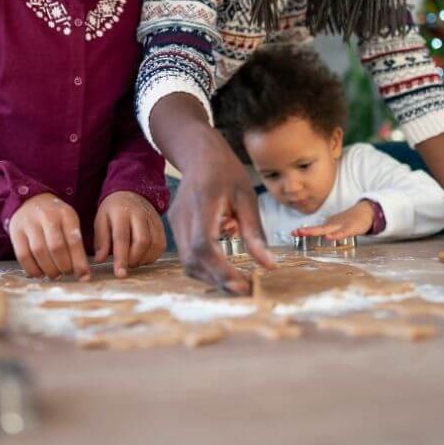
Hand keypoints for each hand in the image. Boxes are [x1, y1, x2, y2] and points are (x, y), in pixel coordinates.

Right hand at [9, 192, 90, 280]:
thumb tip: (83, 275)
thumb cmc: (55, 217)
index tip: (84, 276)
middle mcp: (47, 216)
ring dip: (49, 269)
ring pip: (39, 252)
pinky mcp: (16, 231)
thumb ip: (76, 244)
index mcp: (65, 213)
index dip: (79, 262)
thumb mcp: (70, 222)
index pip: (74, 241)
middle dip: (64, 266)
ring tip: (55, 275)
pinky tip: (40, 273)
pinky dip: (32, 269)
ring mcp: (29, 223)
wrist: (31, 201)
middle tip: (67, 273)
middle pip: (56, 248)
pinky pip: (23, 255)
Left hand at [93, 191, 166, 277]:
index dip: (121, 257)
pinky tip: (142, 257)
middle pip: (142, 241)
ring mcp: (153, 219)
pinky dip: (152, 256)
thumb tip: (100, 260)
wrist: (131, 192)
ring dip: (143, 259)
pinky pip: (161, 245)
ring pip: (154, 245)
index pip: (122, 237)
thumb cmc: (112, 210)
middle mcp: (140, 214)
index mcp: (121, 212)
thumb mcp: (101, 220)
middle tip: (125, 266)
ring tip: (132, 261)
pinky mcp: (161, 225)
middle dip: (134, 260)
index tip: (119, 274)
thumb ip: (101, 240)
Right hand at [167, 123, 274, 294]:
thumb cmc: (226, 172)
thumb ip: (255, 233)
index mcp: (203, 204)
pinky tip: (223, 267)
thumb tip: (268, 265)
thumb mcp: (248, 198)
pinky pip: (186, 255)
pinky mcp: (175, 227)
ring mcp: (175, 222)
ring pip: (187, 262)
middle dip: (218, 279)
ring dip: (210, 276)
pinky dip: (204, 267)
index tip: (243, 285)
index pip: (204, 245)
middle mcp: (183, 216)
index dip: (220, 270)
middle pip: (192, 260)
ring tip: (236, 281)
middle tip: (244, 290)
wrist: (199, 154)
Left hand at [291, 201, 375, 240]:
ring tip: (305, 232)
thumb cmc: (352, 220)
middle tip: (295, 232)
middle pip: (318, 228)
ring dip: (316, 231)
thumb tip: (321, 235)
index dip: (305, 231)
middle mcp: (334, 224)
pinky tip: (328, 237)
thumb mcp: (339, 225)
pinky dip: (335, 235)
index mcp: (330, 224)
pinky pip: (343, 233)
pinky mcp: (352, 228)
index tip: (293, 233)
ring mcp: (342, 225)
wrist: (367, 211)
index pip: (316, 228)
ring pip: (327, 229)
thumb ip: (330, 230)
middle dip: (306, 231)